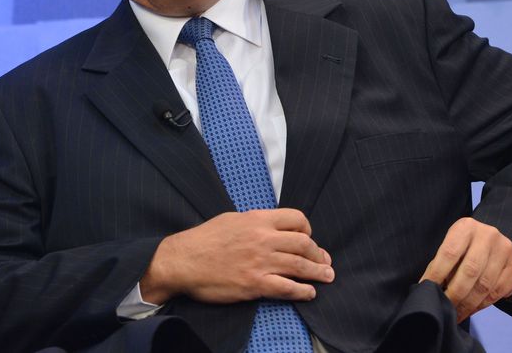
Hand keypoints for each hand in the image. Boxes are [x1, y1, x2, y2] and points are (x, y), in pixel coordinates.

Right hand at [140, 208, 333, 304]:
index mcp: (258, 220)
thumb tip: (270, 226)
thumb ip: (254, 222)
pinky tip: (309, 292)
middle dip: (319, 254)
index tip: (310, 238)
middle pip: (304, 243)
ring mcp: (260, 262)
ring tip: (327, 276)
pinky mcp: (255, 284)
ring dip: (319, 272)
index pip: (297, 219)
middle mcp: (263, 239)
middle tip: (325, 261)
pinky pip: (287, 288)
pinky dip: (303, 291)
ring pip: (300, 266)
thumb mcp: (231, 219)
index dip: (308, 229)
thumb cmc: (204, 239)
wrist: (183, 261)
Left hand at [420, 217, 511, 321]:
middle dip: (455, 295)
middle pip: (470, 271)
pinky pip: (499, 291)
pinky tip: (473, 309)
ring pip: (485, 285)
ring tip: (457, 313)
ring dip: (469, 304)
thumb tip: (428, 288)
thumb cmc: (465, 247)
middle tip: (445, 309)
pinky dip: (484, 304)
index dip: (437, 274)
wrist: (493, 241)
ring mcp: (506, 249)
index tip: (428, 290)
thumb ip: (441, 264)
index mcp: (466, 227)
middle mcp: (489, 235)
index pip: (449, 253)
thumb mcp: (451, 247)